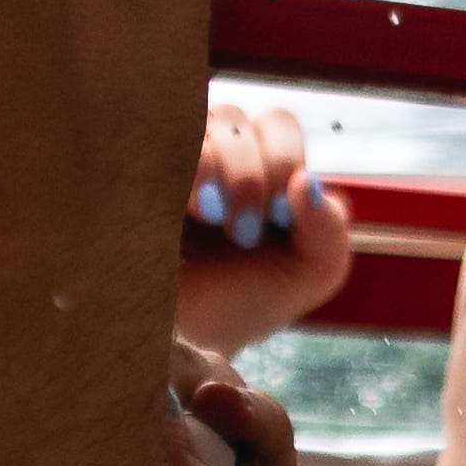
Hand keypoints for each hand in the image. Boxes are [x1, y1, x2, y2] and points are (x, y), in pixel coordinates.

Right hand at [175, 102, 354, 360]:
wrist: (180, 345)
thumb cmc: (243, 303)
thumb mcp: (311, 273)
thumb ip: (331, 230)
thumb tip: (308, 183)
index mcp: (259, 164)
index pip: (278, 123)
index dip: (284, 160)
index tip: (277, 220)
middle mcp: (213, 152)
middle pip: (239, 120)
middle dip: (253, 173)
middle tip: (244, 231)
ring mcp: (169, 159)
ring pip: (201, 127)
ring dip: (220, 173)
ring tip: (211, 220)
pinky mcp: (134, 173)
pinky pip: (163, 142)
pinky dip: (188, 173)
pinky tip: (186, 212)